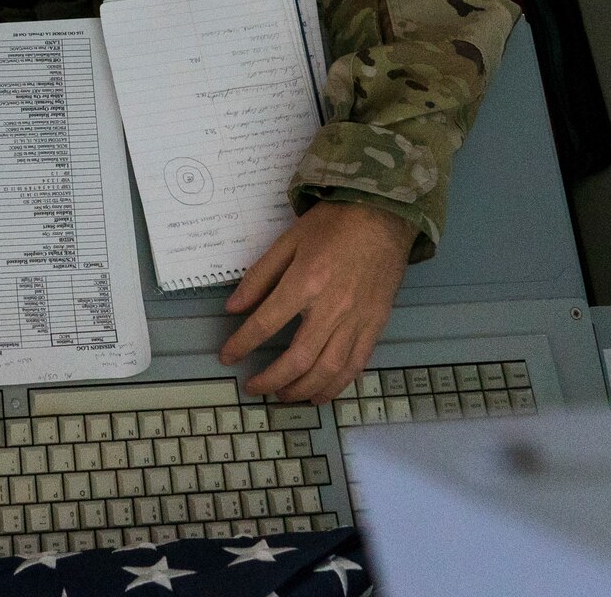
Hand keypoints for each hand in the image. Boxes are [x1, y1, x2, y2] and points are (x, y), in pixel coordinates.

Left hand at [217, 201, 415, 403]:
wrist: (384, 215)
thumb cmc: (333, 224)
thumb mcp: (288, 241)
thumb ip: (259, 277)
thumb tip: (232, 308)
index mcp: (306, 282)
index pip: (266, 324)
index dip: (241, 344)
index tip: (226, 356)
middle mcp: (332, 308)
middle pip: (297, 359)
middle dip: (270, 380)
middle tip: (252, 387)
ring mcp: (358, 320)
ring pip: (327, 370)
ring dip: (301, 390)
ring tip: (282, 396)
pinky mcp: (376, 326)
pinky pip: (355, 365)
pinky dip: (336, 386)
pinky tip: (320, 394)